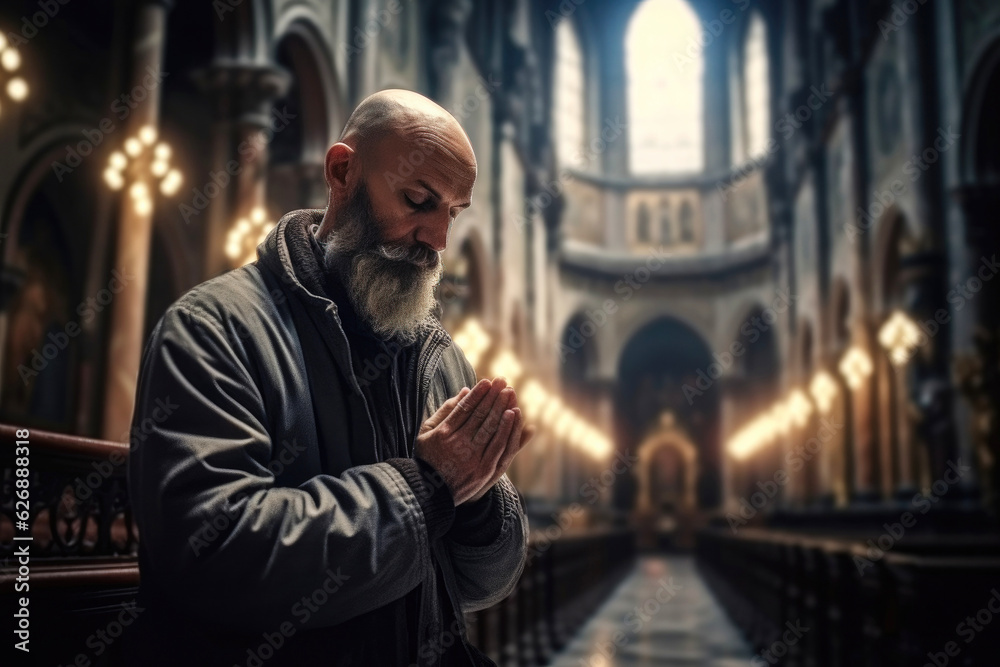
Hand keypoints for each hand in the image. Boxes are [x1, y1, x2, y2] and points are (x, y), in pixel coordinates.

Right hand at [414, 378, 534, 504]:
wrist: (432, 492)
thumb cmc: (428, 458)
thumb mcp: (427, 433)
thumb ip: (445, 411)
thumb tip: (464, 391)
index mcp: (444, 433)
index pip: (465, 408)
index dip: (478, 394)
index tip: (487, 381)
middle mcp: (458, 444)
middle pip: (480, 415)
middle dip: (493, 396)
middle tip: (502, 381)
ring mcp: (472, 457)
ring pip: (491, 428)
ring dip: (502, 408)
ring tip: (510, 393)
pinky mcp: (484, 469)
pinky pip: (499, 445)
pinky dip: (507, 429)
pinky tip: (513, 415)